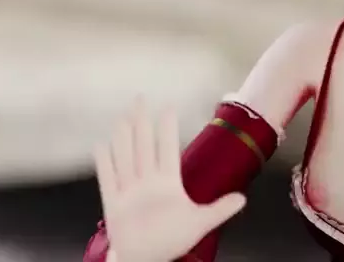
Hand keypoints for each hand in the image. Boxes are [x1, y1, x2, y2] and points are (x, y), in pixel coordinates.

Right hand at [95, 101, 245, 261]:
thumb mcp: (198, 224)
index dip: (166, 129)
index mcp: (168, 184)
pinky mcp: (114, 204)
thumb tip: (243, 198)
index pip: (167, 149)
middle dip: (142, 122)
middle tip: (139, 99)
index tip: (168, 107)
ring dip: (123, 138)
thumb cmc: (170, 242)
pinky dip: (104, 163)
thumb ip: (219, 210)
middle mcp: (148, 183)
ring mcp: (130, 191)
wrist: (146, 260)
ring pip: (126, 158)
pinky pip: (108, 179)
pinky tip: (100, 145)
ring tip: (122, 117)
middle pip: (143, 146)